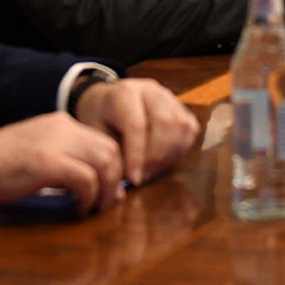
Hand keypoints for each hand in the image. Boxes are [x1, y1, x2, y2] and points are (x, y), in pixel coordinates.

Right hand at [0, 112, 124, 214]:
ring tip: (96, 206)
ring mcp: (55, 143)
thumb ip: (64, 160)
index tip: (110, 189)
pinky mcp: (47, 162)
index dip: (114, 166)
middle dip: (116, 177)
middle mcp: (63, 127)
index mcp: (61, 123)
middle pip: (111, 149)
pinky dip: (89, 197)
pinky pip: (85, 179)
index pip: (104, 140)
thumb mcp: (37, 153)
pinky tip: (79, 208)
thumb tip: (94, 183)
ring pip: (105, 162)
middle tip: (109, 201)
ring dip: (106, 188)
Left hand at [73, 78, 202, 187]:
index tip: (133, 180)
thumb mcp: (95, 135)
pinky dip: (180, 149)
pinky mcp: (180, 106)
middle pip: (164, 122)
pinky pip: (190, 129)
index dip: (137, 156)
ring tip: (152, 170)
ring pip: (181, 125)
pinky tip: (164, 160)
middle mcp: (150, 90)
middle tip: (143, 176)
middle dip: (156, 156)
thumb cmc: (99, 118)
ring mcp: (168, 96)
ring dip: (169, 154)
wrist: (106, 101)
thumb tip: (117, 194)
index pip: (136, 125)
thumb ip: (108, 159)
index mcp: (125, 92)